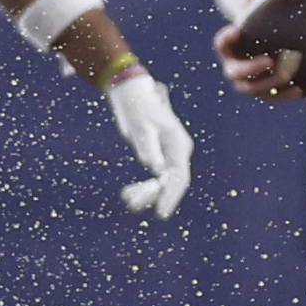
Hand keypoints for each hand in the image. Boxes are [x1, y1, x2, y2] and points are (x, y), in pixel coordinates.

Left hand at [108, 69, 193, 218]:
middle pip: (170, 182)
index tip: (161, 213)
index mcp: (178, 144)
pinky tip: (127, 194)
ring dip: (145, 193)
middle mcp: (177, 151)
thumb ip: (148, 145)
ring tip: (126, 199)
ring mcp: (169, 154)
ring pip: (161, 182)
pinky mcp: (159, 155)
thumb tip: (155, 167)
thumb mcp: (140, 126)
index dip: (171, 197)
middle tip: (131, 204)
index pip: (179, 177)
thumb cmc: (137, 107)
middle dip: (153, 196)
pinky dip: (142, 186)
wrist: (132, 92)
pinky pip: (154, 177)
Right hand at [212, 21, 300, 100]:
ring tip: (288, 74)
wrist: (284, 48)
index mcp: (231, 48)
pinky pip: (271, 98)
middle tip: (269, 60)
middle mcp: (234, 67)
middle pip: (235, 72)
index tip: (237, 30)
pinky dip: (283, 94)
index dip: (227, 39)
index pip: (222, 44)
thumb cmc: (270, 28)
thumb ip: (260, 3)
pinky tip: (298, 90)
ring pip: (252, 89)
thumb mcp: (265, 14)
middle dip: (251, 68)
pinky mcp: (265, 94)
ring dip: (269, 83)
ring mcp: (248, 84)